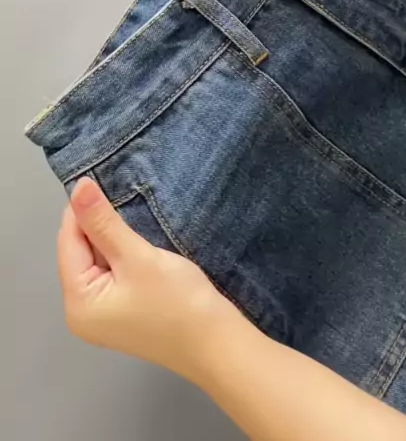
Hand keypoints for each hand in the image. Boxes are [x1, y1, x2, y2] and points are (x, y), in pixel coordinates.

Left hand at [58, 178, 238, 382]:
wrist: (218, 344)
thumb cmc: (177, 301)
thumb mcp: (137, 256)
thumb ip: (104, 222)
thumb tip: (78, 187)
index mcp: (77, 303)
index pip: (68, 243)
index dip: (82, 210)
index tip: (102, 181)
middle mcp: (82, 313)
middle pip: (79, 253)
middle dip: (97, 225)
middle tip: (121, 195)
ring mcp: (103, 317)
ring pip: (97, 262)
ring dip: (111, 237)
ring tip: (132, 213)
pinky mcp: (123, 314)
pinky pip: (112, 275)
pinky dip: (121, 255)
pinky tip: (137, 240)